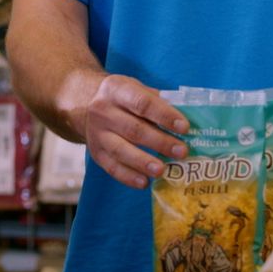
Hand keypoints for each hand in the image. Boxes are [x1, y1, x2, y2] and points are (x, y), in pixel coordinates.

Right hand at [81, 74, 188, 189]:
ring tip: (162, 170)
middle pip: (134, 129)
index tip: (184, 127)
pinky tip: (144, 182)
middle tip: (181, 151)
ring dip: (143, 162)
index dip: (164, 115)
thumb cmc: (122, 98)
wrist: (85, 105)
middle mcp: (103, 111)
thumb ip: (158, 101)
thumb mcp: (136, 88)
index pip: (142, 103)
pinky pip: (111, 167)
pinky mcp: (96, 153)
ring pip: (121, 150)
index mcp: (116, 90)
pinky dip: (128, 177)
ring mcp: (97, 134)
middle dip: (160, 142)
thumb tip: (187, 119)